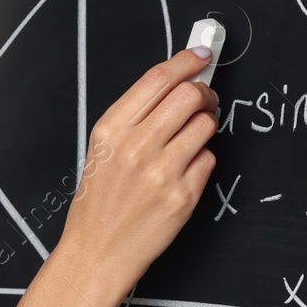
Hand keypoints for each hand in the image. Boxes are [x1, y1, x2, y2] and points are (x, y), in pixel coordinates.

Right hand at [56, 46, 219, 295]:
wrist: (97, 251)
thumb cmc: (99, 201)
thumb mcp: (102, 148)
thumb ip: (136, 115)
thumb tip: (176, 82)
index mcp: (112, 129)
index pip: (158, 78)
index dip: (185, 61)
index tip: (201, 56)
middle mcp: (137, 147)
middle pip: (188, 95)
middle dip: (203, 92)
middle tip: (204, 99)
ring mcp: (162, 172)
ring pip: (205, 125)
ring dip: (205, 127)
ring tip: (190, 141)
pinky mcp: (183, 195)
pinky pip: (208, 160)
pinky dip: (201, 161)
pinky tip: (182, 173)